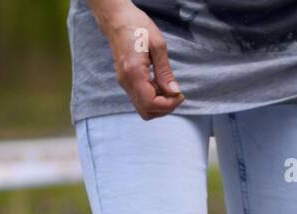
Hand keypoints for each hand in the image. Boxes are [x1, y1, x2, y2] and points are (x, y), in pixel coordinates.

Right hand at [88, 0, 183, 119]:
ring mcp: (124, 82)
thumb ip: (165, 71)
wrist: (116, 18)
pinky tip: (160, 84)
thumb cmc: (137, 26)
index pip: (151, 104)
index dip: (169, 104)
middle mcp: (126, 82)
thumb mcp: (157, 45)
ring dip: (159, 104)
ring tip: (168, 88)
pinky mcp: (125, 80)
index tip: (180, 94)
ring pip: (143, 108)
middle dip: (165, 108)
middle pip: (147, 111)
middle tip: (176, 94)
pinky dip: (153, 98)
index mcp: (133, 73)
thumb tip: (174, 92)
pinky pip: (140, 99)